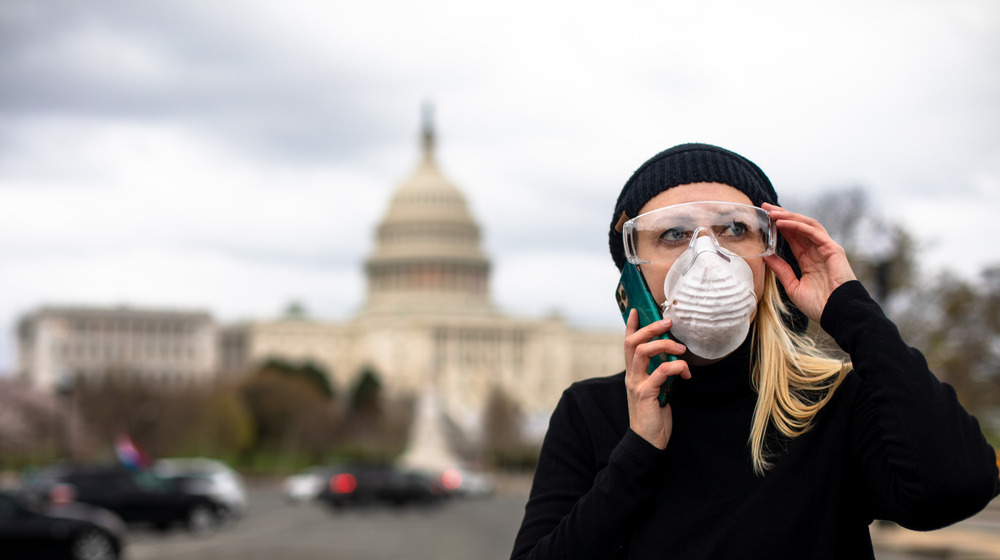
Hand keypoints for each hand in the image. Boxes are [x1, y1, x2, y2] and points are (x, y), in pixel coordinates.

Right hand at [624, 310, 690, 449]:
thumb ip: (660, 372)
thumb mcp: (657, 389)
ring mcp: (636, 384)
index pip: (627, 343)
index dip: (630, 325)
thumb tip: (674, 356)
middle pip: (632, 342)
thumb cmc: (654, 415)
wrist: (648, 441)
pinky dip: (675, 367)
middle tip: (668, 322)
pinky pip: (660, 372)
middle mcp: (631, 375)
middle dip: (650, 328)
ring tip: (680, 349)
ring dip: (663, 345)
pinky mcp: (646, 394)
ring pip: (642, 352)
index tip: (636, 309)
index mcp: (633, 373)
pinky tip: (685, 371)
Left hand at [761, 203, 857, 323]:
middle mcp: (817, 251)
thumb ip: (781, 270)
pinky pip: (814, 233)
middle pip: (798, 227)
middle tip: (765, 207)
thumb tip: (766, 256)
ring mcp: (826, 248)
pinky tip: (783, 222)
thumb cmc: (818, 304)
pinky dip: (798, 225)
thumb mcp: (793, 286)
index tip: (764, 219)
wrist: (837, 313)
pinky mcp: (833, 249)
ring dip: (789, 217)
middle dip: (782, 216)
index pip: (792, 237)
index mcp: (808, 260)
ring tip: (772, 212)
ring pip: (806, 225)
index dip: (779, 227)